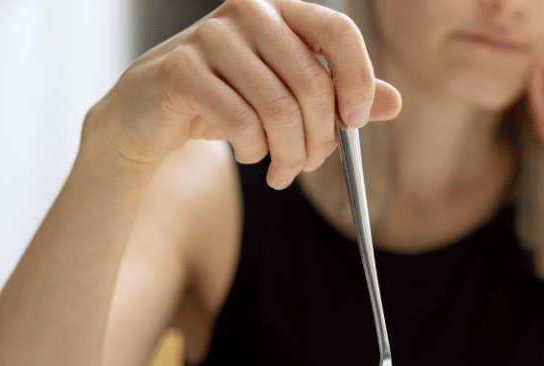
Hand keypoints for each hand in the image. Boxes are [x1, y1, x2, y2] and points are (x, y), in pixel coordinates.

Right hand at [88, 0, 400, 188]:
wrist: (149, 114)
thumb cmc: (228, 100)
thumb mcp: (288, 97)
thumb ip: (339, 96)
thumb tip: (393, 102)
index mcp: (281, 10)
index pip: (338, 31)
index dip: (358, 79)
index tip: (354, 122)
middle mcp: (248, 11)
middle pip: (312, 82)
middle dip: (319, 138)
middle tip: (309, 165)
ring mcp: (210, 36)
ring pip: (278, 108)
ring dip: (288, 154)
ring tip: (282, 172)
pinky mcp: (180, 69)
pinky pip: (239, 122)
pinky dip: (252, 151)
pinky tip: (248, 155)